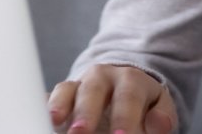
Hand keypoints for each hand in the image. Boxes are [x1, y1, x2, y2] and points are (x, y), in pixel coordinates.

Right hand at [47, 64, 177, 133]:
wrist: (124, 88)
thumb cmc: (143, 105)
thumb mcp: (159, 108)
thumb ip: (162, 117)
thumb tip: (159, 124)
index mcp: (131, 80)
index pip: (128, 97)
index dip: (124, 117)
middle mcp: (102, 77)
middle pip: (93, 90)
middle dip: (86, 113)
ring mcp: (79, 84)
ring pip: (67, 90)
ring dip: (59, 106)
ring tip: (53, 122)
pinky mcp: (61, 95)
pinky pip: (50, 96)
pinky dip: (44, 104)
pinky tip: (39, 116)